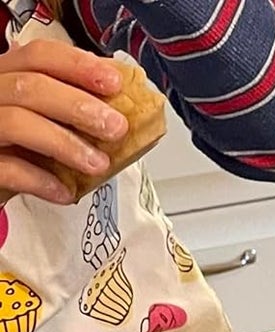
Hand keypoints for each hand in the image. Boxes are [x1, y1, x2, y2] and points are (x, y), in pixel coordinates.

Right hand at [0, 42, 126, 203]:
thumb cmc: (20, 150)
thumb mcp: (45, 121)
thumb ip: (72, 112)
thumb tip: (122, 113)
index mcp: (8, 77)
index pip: (39, 56)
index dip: (78, 65)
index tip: (114, 83)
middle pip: (29, 86)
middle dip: (78, 106)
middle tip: (116, 128)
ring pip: (17, 122)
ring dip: (65, 143)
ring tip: (98, 164)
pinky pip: (8, 168)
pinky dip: (40, 180)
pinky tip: (65, 192)